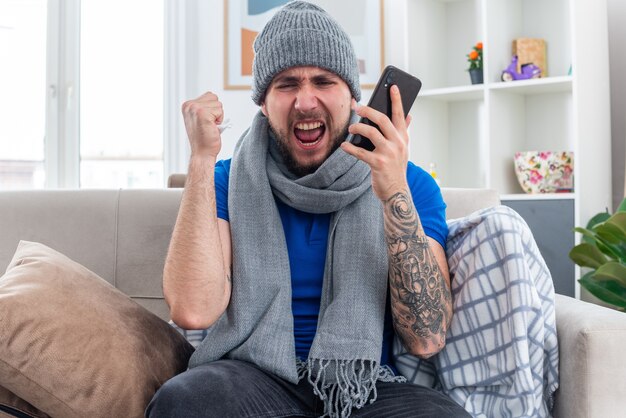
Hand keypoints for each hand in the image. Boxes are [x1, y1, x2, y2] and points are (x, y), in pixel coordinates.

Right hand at [181, 91, 224, 158]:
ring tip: (210, 126)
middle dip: (216, 111)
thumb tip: (213, 98)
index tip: (206, 121)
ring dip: (218, 116)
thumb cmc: (204, 138)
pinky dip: (220, 120)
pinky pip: (220, 111)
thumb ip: (204, 106)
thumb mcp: (201, 118)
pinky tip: (212, 128)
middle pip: (214, 97)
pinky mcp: (203, 114)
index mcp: (187, 105)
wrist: (203, 152)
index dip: (212, 109)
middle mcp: (190, 105)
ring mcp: (195, 109)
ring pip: (218, 104)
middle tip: (209, 124)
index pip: (209, 95)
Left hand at [341, 85, 412, 200]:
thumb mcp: (403, 149)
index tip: (393, 86)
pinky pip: (361, 152)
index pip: (400, 114)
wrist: (396, 192)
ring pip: (371, 132)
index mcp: (403, 138)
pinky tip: (344, 145)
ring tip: (351, 127)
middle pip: (382, 119)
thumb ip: (404, 132)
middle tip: (357, 108)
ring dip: (357, 128)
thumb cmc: (396, 169)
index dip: (397, 99)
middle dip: (368, 111)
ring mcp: (388, 153)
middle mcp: (398, 143)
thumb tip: (409, 115)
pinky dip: (350, 148)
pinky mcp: (378, 164)